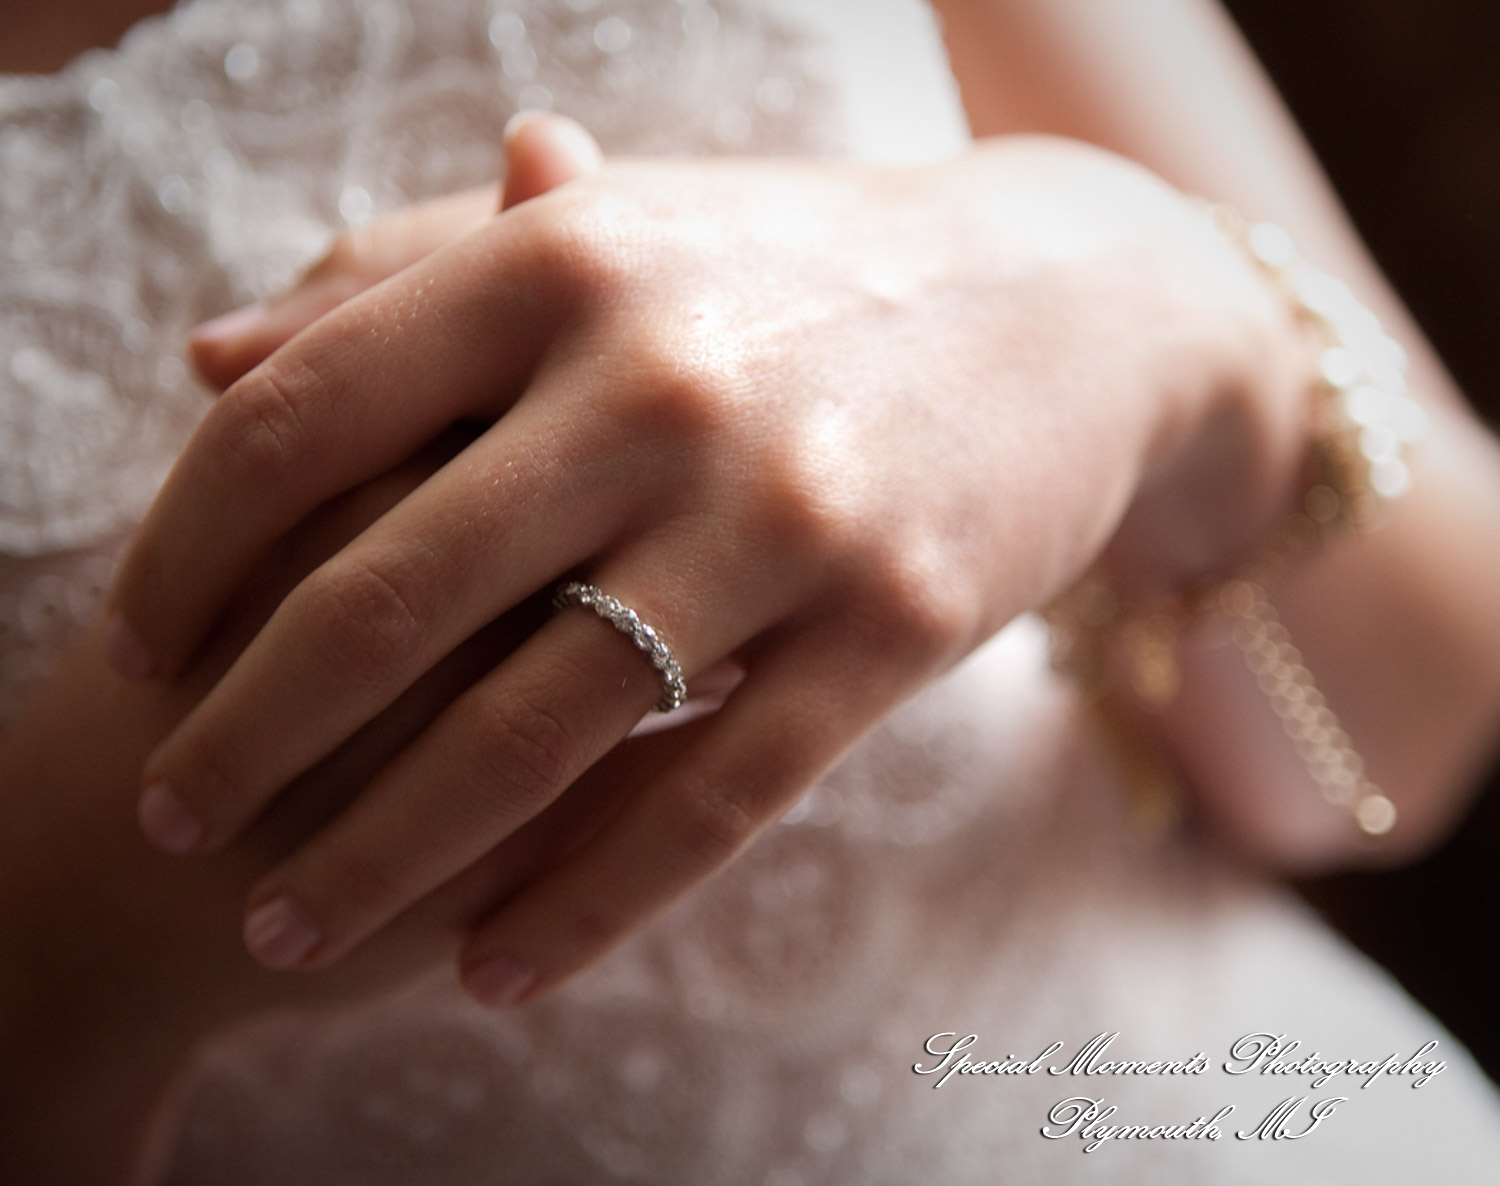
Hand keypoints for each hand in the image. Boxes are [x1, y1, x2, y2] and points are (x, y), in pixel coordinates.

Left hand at [104, 133, 1307, 1006]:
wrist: (1069, 303)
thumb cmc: (805, 270)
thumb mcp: (610, 239)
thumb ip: (406, 283)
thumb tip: (210, 365)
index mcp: (563, 259)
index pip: (302, 420)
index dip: (184, 547)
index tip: (137, 643)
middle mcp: (662, 379)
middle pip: (389, 594)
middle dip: (247, 732)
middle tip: (171, 818)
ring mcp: (785, 512)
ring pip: (538, 728)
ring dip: (384, 853)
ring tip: (286, 925)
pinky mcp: (890, 628)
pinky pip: (708, 801)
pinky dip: (584, 905)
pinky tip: (491, 969)